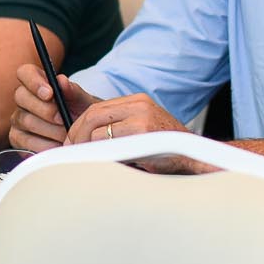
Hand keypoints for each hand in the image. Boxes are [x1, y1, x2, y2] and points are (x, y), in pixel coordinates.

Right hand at [9, 62, 88, 150]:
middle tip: (63, 119)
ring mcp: (18, 118)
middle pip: (22, 97)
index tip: (50, 93)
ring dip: (49, 129)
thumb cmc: (81, 113)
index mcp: (38, 82)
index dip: (34, 81)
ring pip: (25, 120)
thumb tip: (61, 81)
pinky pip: (25, 141)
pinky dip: (44, 144)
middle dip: (45, 109)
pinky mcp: (17, 138)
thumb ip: (73, 91)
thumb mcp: (82, 102)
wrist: (83, 135)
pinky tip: (57, 145)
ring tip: (66, 134)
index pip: (25, 72)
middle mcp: (24, 98)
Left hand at [74, 93, 211, 173]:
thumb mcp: (140, 130)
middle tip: (70, 152)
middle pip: (92, 116)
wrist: (193, 156)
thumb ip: (118, 128)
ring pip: (97, 131)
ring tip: (87, 160)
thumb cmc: (164, 149)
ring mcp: (141, 117)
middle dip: (76, 136)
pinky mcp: (143, 132)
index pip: (96, 108)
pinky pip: (109, 143)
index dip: (78, 125)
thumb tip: (84, 139)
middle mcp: (139, 104)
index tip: (71, 141)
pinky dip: (100, 154)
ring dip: (87, 149)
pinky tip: (102, 162)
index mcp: (137, 101)